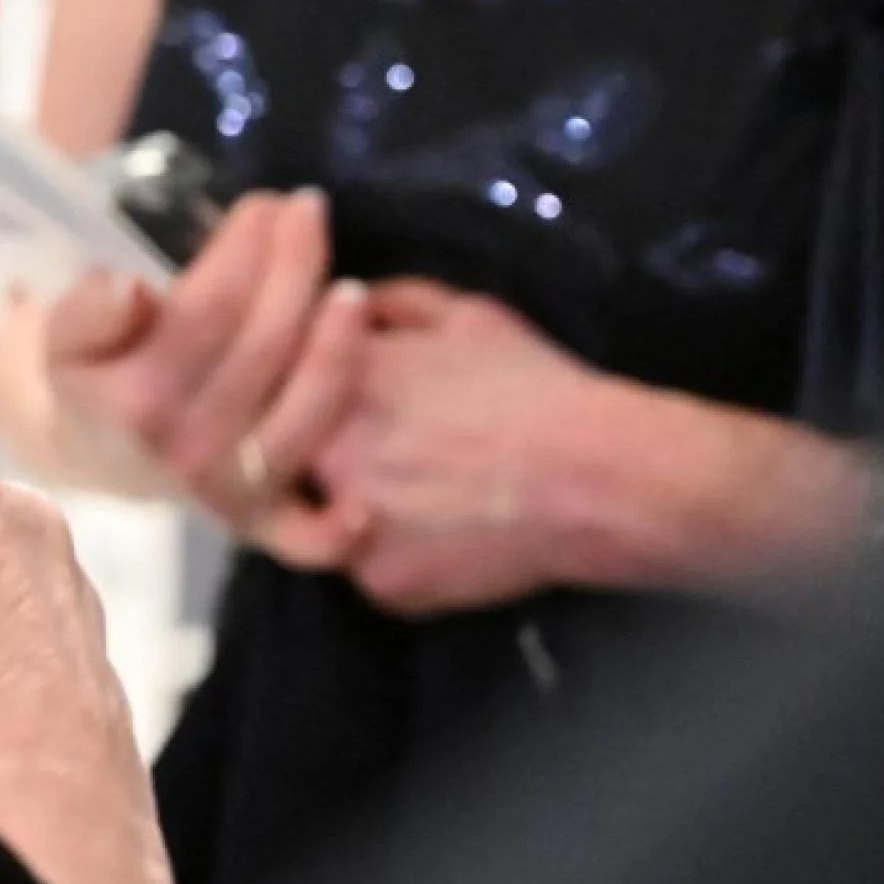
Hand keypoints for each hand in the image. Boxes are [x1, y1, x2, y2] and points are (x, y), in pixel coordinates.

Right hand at [37, 191, 372, 568]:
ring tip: (355, 291)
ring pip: (301, 417)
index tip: (264, 203)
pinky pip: (301, 539)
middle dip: (295, 268)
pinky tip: (365, 505)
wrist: (97, 446)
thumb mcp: (65, 332)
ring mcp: (223, 492)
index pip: (209, 311)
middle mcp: (182, 451)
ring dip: (337, 352)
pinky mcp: (256, 521)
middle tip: (308, 211)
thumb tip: (131, 290)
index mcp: (134, 400)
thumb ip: (88, 310)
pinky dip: (334, 531)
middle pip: (265, 349)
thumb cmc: (97, 369)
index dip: (245, 251)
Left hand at [314, 282, 605, 616]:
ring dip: (362, 507)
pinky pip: (372, 568)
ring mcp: (346, 521)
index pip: (288, 384)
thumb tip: (351, 305)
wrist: (596, 475)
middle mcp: (324, 448)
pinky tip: (446, 539)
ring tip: (425, 495)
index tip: (362, 402)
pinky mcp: (380, 581)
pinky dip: (402, 556)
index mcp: (337, 378)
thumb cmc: (534, 386)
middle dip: (337, 452)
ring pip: (328, 518)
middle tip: (396, 455)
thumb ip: (394, 303)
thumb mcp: (464, 315)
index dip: (316, 393)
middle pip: (297, 454)